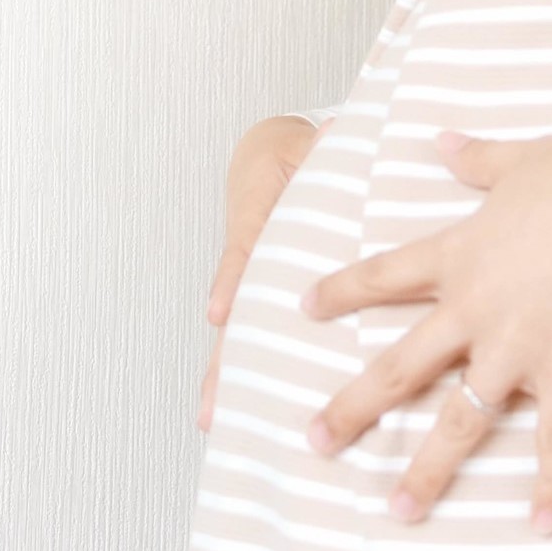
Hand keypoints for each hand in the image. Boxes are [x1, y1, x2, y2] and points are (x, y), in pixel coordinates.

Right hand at [198, 113, 333, 432]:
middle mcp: (249, 247)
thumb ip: (324, 145)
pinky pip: (254, 321)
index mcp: (260, 208)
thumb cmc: (298, 146)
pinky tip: (241, 398)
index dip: (232, 279)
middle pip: (233, 304)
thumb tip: (339, 131)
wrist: (278, 143)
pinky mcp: (262, 281)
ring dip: (227, 369)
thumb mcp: (307, 142)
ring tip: (214, 419)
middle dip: (222, 354)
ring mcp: (253, 269)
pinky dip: (245, 355)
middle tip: (212, 403)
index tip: (220, 313)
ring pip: (238, 324)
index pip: (245, 246)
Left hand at [299, 130, 551, 536]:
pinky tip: (538, 523)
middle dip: (354, 407)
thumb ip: (476, 159)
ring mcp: (517, 349)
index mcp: (461, 254)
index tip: (305, 308)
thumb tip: (441, 140)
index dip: (343, 291)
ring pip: (460, 419)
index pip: (386, 276)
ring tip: (397, 509)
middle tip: (315, 440)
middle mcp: (476, 310)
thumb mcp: (524, 158)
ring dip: (427, 468)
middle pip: (401, 367)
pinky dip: (549, 483)